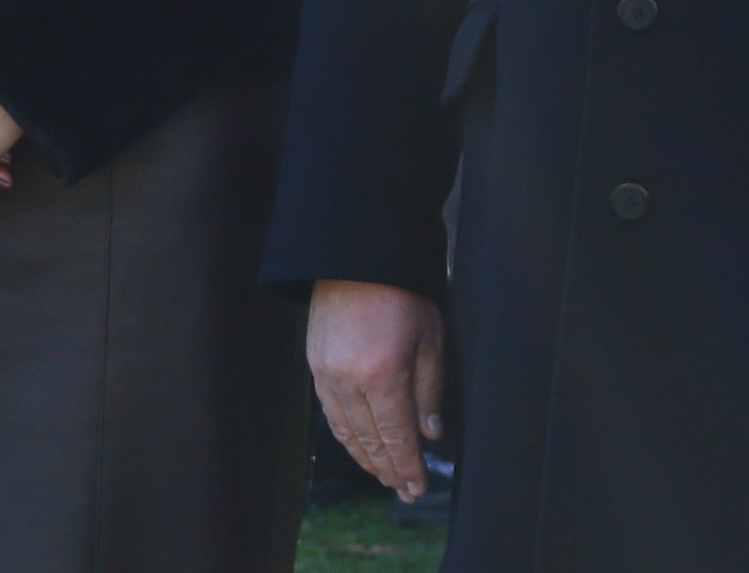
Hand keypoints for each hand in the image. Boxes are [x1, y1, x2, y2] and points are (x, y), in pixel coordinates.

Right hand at [310, 279, 449, 502]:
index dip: (408, 465)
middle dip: (390, 470)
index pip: (397, 436)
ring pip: (348, 432)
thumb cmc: (401, 292)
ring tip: (386, 476)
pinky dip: (347, 437)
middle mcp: (350, 381)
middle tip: (405, 490)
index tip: (418, 487)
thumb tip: (432, 432)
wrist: (355, 257)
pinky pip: (331, 414)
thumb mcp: (431, 336)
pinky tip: (360, 448)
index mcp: (383, 373)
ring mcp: (328, 375)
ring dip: (367, 459)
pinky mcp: (316, 367)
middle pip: (371, 441)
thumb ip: (430, 389)